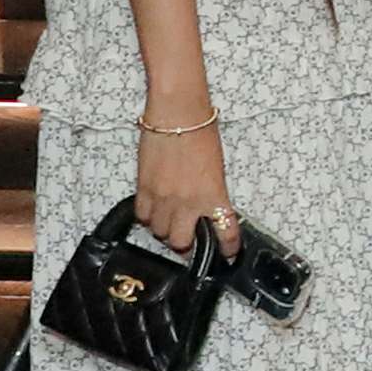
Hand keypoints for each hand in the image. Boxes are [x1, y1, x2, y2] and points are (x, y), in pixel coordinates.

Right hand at [130, 117, 229, 246]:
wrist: (177, 116)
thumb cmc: (202, 134)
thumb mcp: (217, 168)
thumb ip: (211, 192)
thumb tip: (208, 207)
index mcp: (213, 196)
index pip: (225, 232)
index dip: (227, 248)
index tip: (229, 254)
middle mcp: (187, 202)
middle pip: (180, 242)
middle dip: (185, 243)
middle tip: (189, 236)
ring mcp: (163, 198)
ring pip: (159, 232)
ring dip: (165, 229)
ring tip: (171, 219)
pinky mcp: (143, 189)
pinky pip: (142, 216)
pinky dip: (148, 218)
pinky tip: (155, 210)